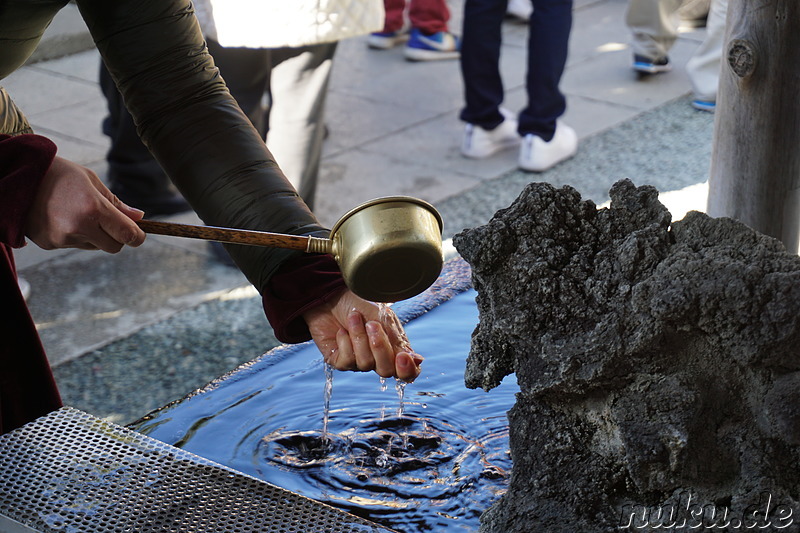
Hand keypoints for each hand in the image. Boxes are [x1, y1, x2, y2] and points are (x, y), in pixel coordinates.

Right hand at [25, 156, 146, 251]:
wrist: (16, 178)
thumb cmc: (58, 174)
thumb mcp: (91, 181)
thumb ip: (116, 203)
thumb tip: (139, 217)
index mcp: (93, 208)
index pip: (128, 234)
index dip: (138, 236)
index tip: (139, 233)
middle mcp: (79, 227)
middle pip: (114, 247)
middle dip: (117, 237)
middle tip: (109, 221)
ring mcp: (63, 238)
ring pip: (94, 246)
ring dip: (95, 235)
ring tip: (78, 213)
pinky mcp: (50, 244)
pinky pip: (74, 245)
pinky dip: (76, 236)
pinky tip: (63, 218)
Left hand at [303, 290, 423, 381]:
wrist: (331, 294)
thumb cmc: (359, 303)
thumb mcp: (383, 318)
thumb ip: (397, 341)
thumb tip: (418, 361)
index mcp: (393, 348)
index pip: (406, 372)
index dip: (407, 370)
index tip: (403, 356)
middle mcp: (377, 358)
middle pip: (386, 370)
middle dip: (379, 347)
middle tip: (372, 324)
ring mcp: (358, 361)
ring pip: (366, 363)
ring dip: (359, 337)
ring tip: (353, 318)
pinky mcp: (339, 361)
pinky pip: (347, 361)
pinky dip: (345, 341)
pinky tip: (341, 330)